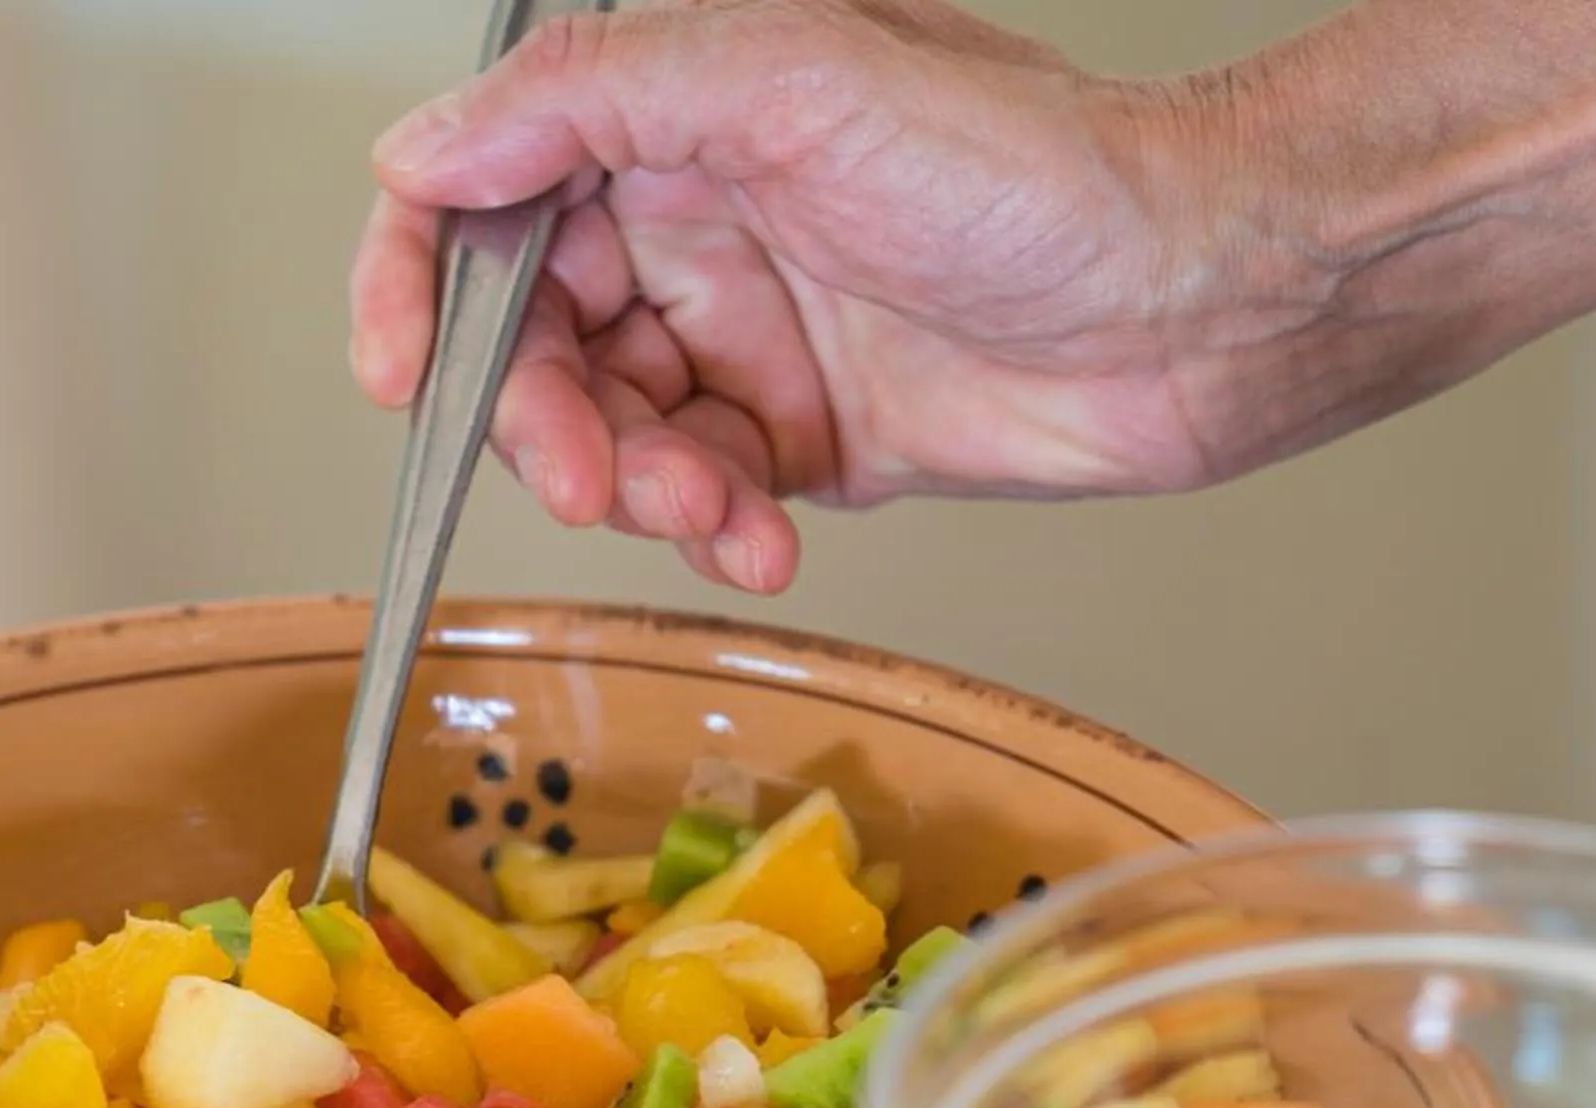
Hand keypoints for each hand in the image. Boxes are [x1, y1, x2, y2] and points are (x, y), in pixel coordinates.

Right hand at [348, 0, 1296, 592]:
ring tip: (720, 509)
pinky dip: (716, 532)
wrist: (1199, 305)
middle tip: (595, 478)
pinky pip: (701, 500)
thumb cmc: (1040, 169)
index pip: (481, 192)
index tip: (396, 374)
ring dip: (642, 489)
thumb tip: (426, 149)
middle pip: (531, 341)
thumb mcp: (794, 78)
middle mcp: (697, 220)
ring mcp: (747, 332)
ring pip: (611, 434)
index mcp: (674, 116)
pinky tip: (767, 540)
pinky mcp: (802, 435)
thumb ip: (596, 96)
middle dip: (547, 424)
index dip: (414, 281)